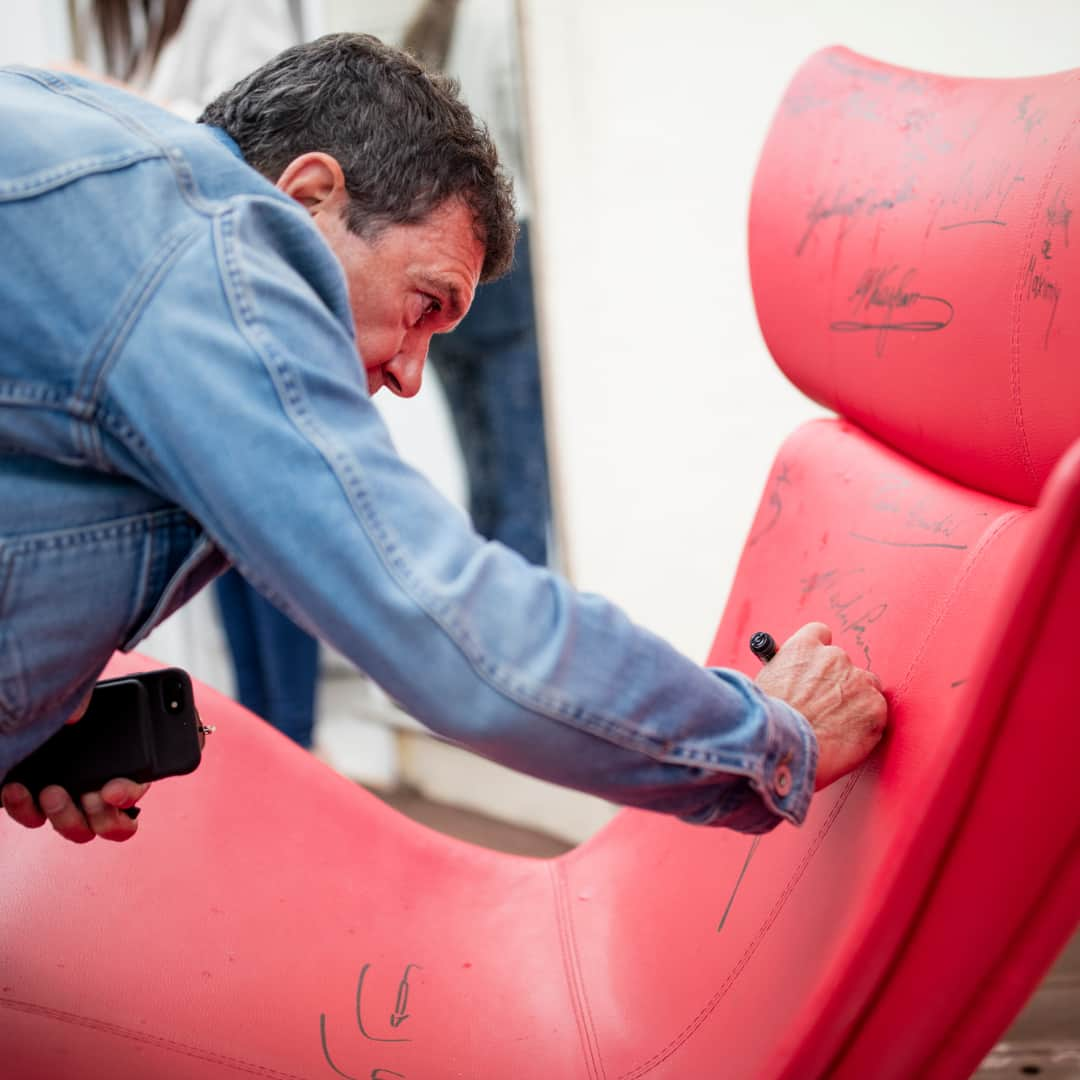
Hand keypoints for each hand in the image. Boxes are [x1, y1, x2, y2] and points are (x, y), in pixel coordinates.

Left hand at [0, 691, 150, 842]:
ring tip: (51, 792)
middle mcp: (97, 786)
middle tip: (88, 796)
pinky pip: (33, 819)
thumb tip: (75, 714)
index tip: (111, 789)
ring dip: (67, 817)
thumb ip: (87, 700)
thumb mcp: (84, 693)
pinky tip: (16, 788)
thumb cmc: (60, 691)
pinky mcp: (33, 801)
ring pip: (78, 830)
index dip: (129, 794)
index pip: (138, 789)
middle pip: (113, 823)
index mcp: (123, 762)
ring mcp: (67, 797)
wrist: (15, 704)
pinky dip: (25, 809)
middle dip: (102, 815)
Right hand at [755, 622, 887, 789]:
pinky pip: (877, 712)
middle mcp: (834, 656)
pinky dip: (866, 725)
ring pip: (865, 688)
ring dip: (855, 703)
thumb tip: (794, 677)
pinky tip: (847, 738)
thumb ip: (787, 672)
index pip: (820, 633)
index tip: (817, 669)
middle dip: (838, 684)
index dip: (819, 656)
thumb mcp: (767, 683)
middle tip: (825, 709)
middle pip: (845, 664)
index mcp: (804, 647)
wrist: (785, 748)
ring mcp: (857, 680)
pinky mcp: (875, 706)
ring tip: (835, 727)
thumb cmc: (768, 721)